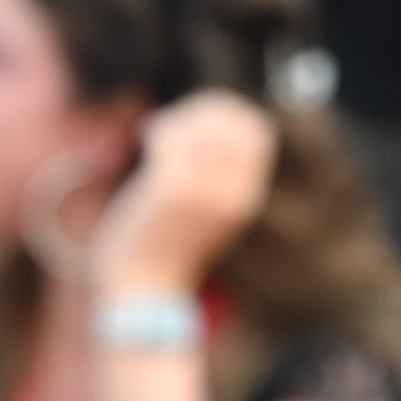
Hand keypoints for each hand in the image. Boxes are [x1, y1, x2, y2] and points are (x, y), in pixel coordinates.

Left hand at [89, 92, 275, 296]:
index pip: (256, 130)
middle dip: (202, 112)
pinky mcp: (171, 190)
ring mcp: (203, 191)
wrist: (144, 288)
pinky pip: (172, 136)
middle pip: (232, 121)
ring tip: (158, 134)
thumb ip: (218, 174)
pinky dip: (159, 128)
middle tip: (174, 124)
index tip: (199, 120)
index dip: (229, 114)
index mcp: (247, 197)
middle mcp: (232, 193)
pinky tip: (148, 136)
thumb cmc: (169, 246)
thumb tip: (209, 121)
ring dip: (178, 120)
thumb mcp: (209, 210)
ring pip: (202, 125)